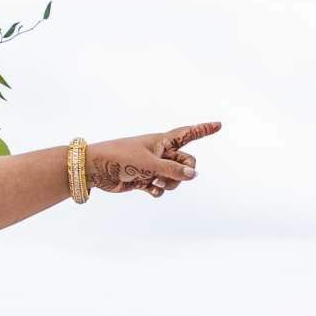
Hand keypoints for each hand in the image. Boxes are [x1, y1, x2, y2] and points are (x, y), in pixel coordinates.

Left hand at [88, 122, 212, 198]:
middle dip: (183, 172)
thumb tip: (194, 175)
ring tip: (155, 183)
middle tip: (171, 175)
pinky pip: (162, 188)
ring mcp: (153, 166)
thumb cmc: (121, 158)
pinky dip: (158, 190)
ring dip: (169, 183)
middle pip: (186, 163)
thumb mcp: (150, 163)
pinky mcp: (145, 179)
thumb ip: (174, 170)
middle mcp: (160, 153)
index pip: (188, 133)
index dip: (204, 129)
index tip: (219, 124)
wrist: (95, 169)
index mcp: (162, 141)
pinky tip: (148, 189)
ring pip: (175, 178)